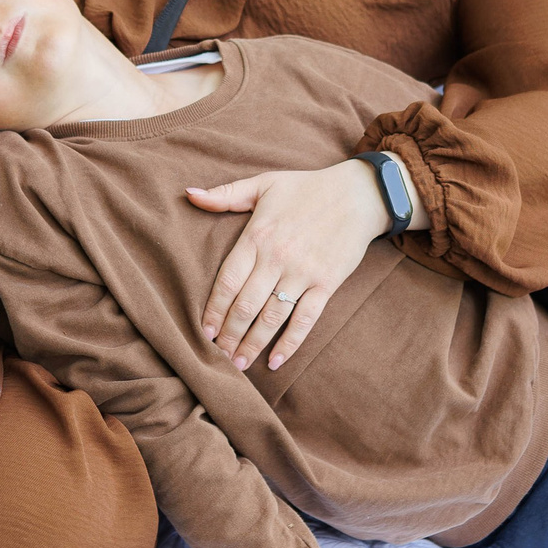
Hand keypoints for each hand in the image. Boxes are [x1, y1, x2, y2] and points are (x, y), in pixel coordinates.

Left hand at [186, 161, 399, 371]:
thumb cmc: (306, 188)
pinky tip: (276, 361)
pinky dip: (290, 343)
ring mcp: (303, 272)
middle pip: (245, 305)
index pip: (228, 281)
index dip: (214, 310)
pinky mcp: (326, 283)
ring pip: (271, 317)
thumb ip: (225, 194)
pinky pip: (305, 319)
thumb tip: (189, 193)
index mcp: (257, 236)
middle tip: (217, 356)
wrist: (359, 193)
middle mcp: (277, 257)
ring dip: (252, 344)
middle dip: (229, 334)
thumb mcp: (264, 183)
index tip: (203, 331)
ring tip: (238, 364)